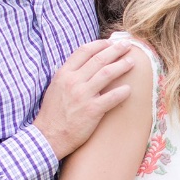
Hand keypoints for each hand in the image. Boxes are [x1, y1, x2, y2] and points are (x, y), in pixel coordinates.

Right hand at [34, 39, 134, 157]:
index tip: (111, 43)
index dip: (100, 44)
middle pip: (99, 59)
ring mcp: (82, 95)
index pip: (84, 51)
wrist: (48, 136)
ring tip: (132, 62)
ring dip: (122, 65)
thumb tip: (85, 62)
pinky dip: (122, 92)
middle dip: (115, 50)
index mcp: (63, 74)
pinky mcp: (92, 110)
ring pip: (107, 74)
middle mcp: (73, 82)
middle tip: (127, 46)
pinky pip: (112, 97)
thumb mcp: (56, 87)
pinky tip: (129, 89)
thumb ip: (69, 74)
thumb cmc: (53, 113)